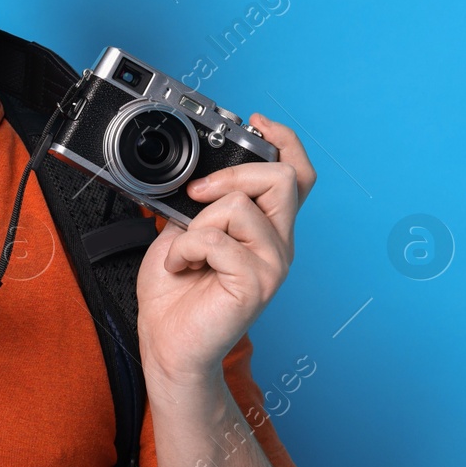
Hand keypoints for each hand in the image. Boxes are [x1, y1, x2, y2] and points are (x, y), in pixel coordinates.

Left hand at [135, 114, 316, 387]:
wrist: (167, 343)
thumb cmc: (176, 292)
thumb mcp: (184, 231)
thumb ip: (202, 202)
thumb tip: (198, 173)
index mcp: (266, 228)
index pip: (298, 176)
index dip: (286, 142)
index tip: (256, 123)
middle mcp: (278, 244)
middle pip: (282, 179)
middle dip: (231, 175)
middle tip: (196, 194)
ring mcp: (272, 265)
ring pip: (241, 207)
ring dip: (197, 223)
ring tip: (185, 250)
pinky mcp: (256, 284)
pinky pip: (216, 239)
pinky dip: (185, 248)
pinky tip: (180, 267)